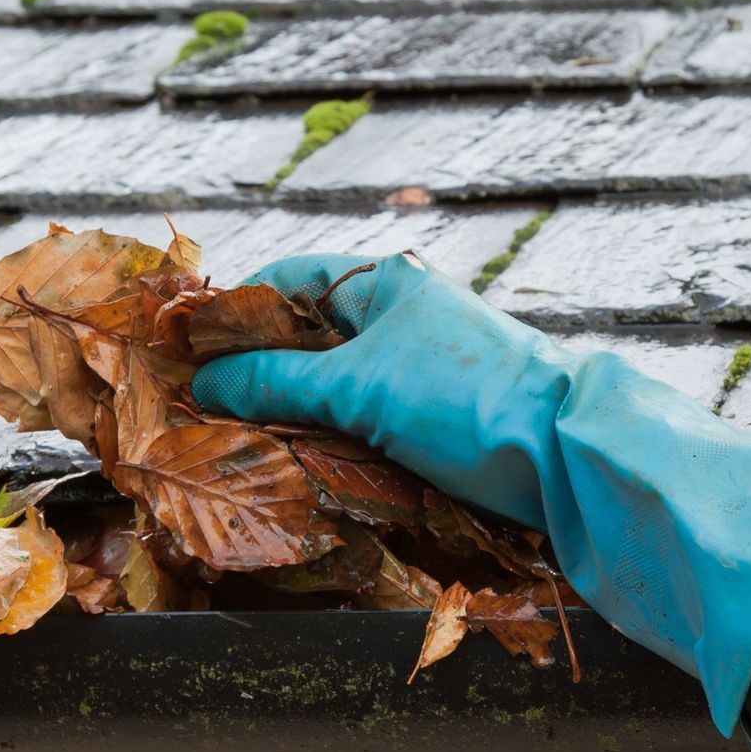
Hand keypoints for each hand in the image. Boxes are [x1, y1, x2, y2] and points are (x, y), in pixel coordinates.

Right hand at [193, 251, 750, 735]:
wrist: (570, 457)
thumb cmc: (467, 398)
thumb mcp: (360, 386)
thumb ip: (276, 382)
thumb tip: (201, 384)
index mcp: (385, 284)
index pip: (287, 281)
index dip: (231, 313)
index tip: (180, 352)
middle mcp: (399, 319)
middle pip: (303, 338)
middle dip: (251, 372)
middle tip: (193, 410)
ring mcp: (416, 373)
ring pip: (328, 389)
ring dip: (285, 416)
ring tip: (231, 446)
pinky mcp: (431, 424)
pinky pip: (359, 426)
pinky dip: (325, 443)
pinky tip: (293, 469)